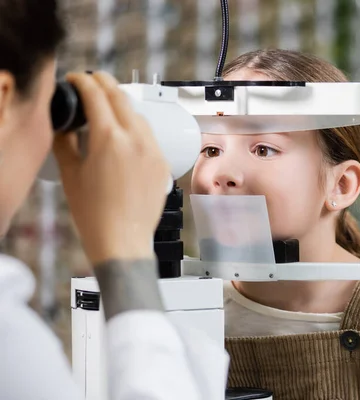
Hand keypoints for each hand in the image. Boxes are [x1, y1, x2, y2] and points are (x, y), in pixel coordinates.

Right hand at [53, 72, 169, 265]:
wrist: (123, 240)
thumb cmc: (94, 214)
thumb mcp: (71, 174)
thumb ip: (66, 142)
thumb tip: (65, 125)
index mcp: (109, 139)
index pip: (96, 94)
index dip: (83, 81)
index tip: (76, 79)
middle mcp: (136, 139)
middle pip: (121, 97)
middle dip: (104, 83)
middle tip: (92, 81)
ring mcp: (154, 150)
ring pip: (138, 115)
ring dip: (122, 104)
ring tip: (109, 107)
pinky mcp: (163, 163)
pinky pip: (150, 135)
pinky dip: (137, 127)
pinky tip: (127, 134)